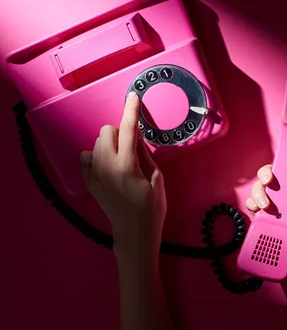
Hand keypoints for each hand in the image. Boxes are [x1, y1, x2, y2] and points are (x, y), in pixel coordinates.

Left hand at [80, 92, 165, 261]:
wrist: (134, 232)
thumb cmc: (152, 208)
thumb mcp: (157, 179)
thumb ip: (145, 154)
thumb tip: (136, 134)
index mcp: (127, 166)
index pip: (128, 129)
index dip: (131, 110)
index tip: (133, 96)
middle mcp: (106, 167)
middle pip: (107, 131)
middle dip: (121, 133)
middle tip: (133, 147)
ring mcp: (94, 175)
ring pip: (96, 143)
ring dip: (110, 143)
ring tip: (123, 160)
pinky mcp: (89, 182)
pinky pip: (86, 157)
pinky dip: (97, 156)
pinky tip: (109, 166)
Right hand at [245, 165, 286, 282]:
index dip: (281, 165)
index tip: (278, 166)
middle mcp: (286, 201)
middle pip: (270, 180)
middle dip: (264, 178)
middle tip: (268, 183)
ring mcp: (273, 211)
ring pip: (259, 192)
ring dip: (257, 193)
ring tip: (264, 207)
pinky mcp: (263, 223)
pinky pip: (252, 209)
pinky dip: (251, 206)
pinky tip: (255, 212)